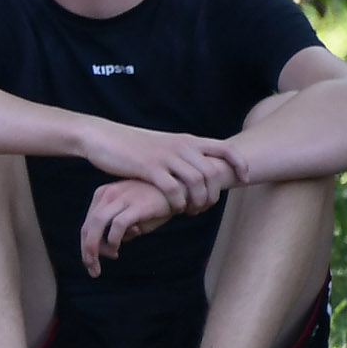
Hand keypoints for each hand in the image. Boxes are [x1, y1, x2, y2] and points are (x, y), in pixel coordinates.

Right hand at [77, 120, 247, 214]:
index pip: (226, 149)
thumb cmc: (132, 145)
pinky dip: (178, 203)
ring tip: (191, 211)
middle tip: (205, 207)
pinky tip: (174, 209)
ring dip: (198, 201)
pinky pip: (173, 190)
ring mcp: (165, 156)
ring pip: (196, 182)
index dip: (240, 165)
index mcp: (186, 140)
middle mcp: (180, 146)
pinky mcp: (148, 168)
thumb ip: (183, 154)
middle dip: (214, 194)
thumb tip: (200, 169)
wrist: (102, 137)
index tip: (244, 179)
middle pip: (212, 173)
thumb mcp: (164, 144)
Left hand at [80, 179, 174, 273]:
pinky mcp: (136, 205)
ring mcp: (121, 198)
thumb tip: (111, 248)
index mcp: (103, 195)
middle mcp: (107, 195)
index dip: (87, 246)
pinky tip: (117, 248)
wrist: (180, 190)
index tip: (93, 262)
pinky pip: (118, 224)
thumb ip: (121, 230)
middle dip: (87, 251)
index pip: (87, 224)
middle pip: (87, 226)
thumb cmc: (155, 204)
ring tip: (100, 264)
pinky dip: (113, 239)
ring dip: (95, 248)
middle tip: (93, 270)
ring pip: (96, 224)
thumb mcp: (133, 216)